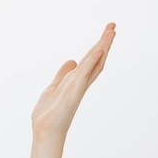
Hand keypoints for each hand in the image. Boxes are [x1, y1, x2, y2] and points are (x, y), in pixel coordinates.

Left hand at [31, 23, 115, 148]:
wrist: (45, 131)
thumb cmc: (49, 114)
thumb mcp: (54, 87)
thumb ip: (63, 74)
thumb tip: (72, 60)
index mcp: (76, 82)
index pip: (90, 61)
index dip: (98, 47)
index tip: (106, 33)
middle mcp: (80, 83)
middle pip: (96, 60)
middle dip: (104, 43)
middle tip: (112, 26)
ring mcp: (78, 87)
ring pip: (94, 63)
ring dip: (102, 47)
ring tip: (110, 31)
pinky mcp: (74, 92)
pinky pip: (85, 74)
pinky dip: (92, 61)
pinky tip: (99, 49)